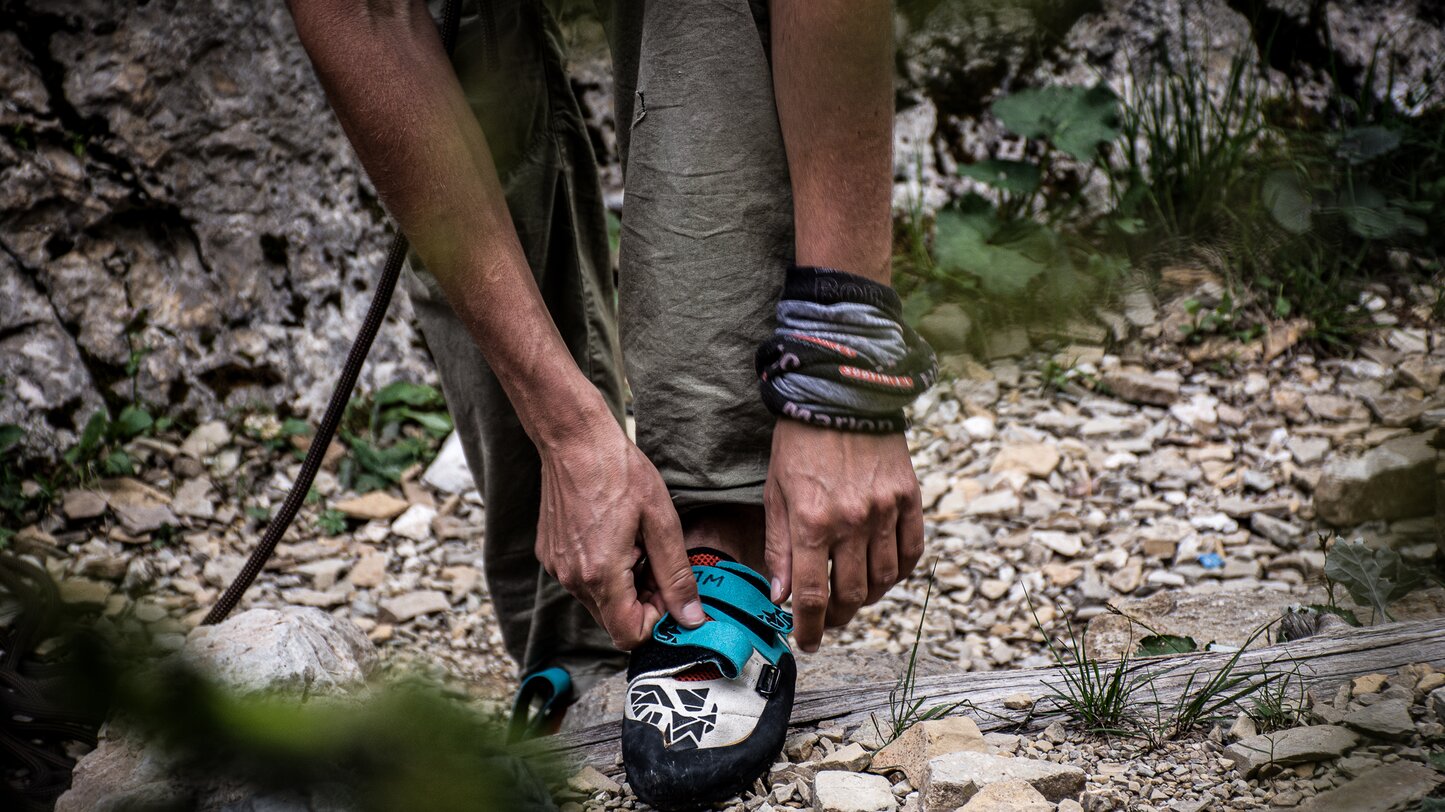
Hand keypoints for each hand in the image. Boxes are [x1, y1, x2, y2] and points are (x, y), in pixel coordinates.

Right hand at [535, 418, 704, 649]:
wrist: (574, 440)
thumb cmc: (620, 472)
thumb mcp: (661, 522)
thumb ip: (677, 576)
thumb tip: (692, 619)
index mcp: (601, 575)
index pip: (629, 635)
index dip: (655, 619)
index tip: (666, 586)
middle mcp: (572, 579)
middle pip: (613, 620)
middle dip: (641, 600)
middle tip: (654, 557)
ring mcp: (556, 567)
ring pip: (598, 600)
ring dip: (622, 583)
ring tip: (633, 540)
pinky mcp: (549, 555)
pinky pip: (581, 579)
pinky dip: (601, 569)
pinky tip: (611, 532)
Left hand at [764, 419, 923, 652]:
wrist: (841, 392)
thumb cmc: (799, 443)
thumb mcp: (775, 493)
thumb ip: (779, 547)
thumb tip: (782, 596)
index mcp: (812, 521)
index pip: (812, 595)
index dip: (809, 628)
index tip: (806, 642)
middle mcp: (852, 521)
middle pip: (852, 594)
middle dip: (838, 618)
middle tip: (827, 623)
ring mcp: (885, 510)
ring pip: (884, 579)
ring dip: (868, 600)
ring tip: (853, 601)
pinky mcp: (909, 497)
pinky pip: (911, 551)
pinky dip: (899, 573)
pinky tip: (884, 576)